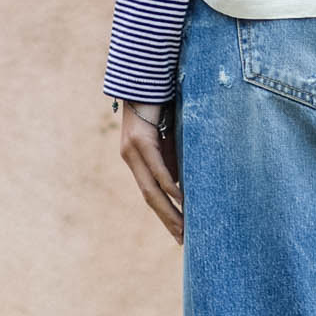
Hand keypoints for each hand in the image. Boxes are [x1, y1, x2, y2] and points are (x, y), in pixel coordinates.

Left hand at [119, 102, 183, 244]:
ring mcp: (133, 150)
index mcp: (136, 159)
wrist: (147, 75)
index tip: (180, 233)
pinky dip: (170, 185)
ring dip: (170, 210)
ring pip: (152, 188)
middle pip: (150, 197)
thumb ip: (173, 160)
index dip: (165, 215)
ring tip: (185, 227)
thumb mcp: (169, 138)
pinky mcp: (140, 140)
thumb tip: (183, 186)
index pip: (151, 194)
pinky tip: (181, 199)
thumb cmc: (161, 104)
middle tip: (184, 240)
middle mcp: (131, 157)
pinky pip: (157, 168)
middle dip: (168, 220)